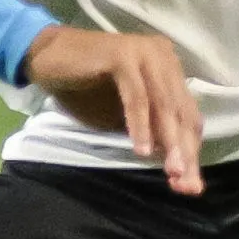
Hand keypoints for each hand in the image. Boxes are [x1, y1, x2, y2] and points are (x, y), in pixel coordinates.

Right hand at [21, 26, 201, 194]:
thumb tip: (177, 170)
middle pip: (182, 112)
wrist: (46, 57)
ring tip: (172, 171)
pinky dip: (140, 125)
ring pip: (164, 105)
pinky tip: (141, 150)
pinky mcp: (123, 56)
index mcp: (169, 71)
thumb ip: (151, 136)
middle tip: (185, 185)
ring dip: (169, 141)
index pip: (187, 116)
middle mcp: (163, 57)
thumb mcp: (125, 119)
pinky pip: (137, 97)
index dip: (191, 151)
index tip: (188, 186)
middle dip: (185, 151)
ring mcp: (144, 53)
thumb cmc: (86, 91)